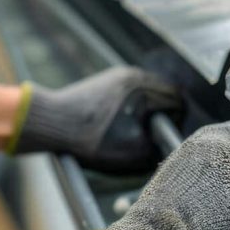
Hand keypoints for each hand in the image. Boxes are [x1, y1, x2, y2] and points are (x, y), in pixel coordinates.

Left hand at [8, 67, 181, 172]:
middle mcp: (133, 75)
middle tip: (153, 135)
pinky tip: (117, 123)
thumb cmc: (91, 139)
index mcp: (144, 88)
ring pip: (146, 91)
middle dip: (163, 114)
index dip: (177, 121)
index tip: (166, 136)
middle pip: (164, 93)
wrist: (51, 122)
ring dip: (146, 109)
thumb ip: (158, 148)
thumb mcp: (132, 153)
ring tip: (135, 130)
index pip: (178, 100)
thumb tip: (168, 145)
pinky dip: (130, 106)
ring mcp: (117, 75)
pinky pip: (129, 91)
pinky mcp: (104, 81)